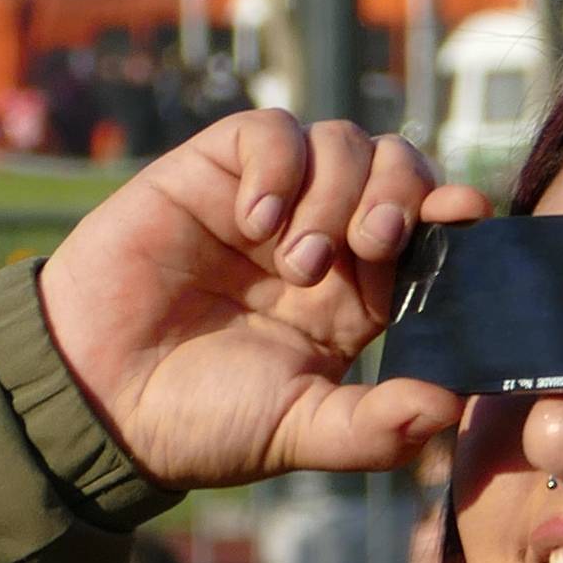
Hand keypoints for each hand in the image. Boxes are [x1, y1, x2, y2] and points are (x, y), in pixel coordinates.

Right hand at [32, 111, 486, 488]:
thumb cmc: (200, 421)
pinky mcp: (213, 172)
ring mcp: (271, 203)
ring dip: (337, 193)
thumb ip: (377, 428)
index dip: (453, 214)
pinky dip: (279, 166)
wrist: (97, 400)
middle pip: (399, 168)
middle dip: (402, 194)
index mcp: (359, 296)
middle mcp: (324, 240)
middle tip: (372, 245)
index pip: (430, 229)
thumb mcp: (301, 431)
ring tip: (293, 261)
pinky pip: (272, 130)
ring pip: (343, 143)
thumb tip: (452, 406)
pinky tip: (254, 222)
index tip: (465, 217)